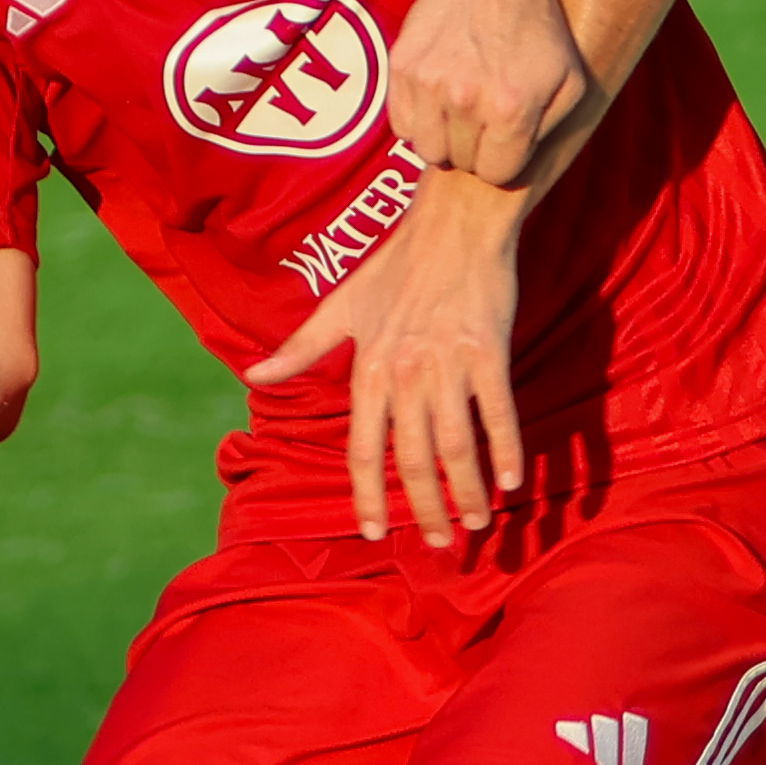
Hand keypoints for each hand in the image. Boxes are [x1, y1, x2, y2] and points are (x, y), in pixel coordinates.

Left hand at [242, 176, 527, 545]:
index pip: (362, 448)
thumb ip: (300, 348)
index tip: (370, 531)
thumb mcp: (341, 305)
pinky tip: (512, 482)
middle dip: (424, 509)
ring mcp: (448, 364)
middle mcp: (404, 372)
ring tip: (475, 523)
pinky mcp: (488, 351)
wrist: (454, 220)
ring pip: (456, 445)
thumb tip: (253, 374)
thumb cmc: (397, 263)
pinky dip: (507, 450)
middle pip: (412, 459)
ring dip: (466, 492)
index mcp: (368, 368)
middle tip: (437, 544)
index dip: (366, 495)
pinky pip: (498, 412)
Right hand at [387, 0, 593, 185]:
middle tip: (486, 119)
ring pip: (426, 149)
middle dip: (475, 149)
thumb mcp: (570, 82)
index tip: (508, 139)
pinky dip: (419, 119)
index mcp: (511, 108)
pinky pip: (401, 124)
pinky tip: (440, 96)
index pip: (496, 175)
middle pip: (460, 164)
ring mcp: (427, 82)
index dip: (505, 161)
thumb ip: (550, 133)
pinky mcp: (402, 66)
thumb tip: (520, 166)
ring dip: (444, 139)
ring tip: (462, 111)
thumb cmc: (541, 26)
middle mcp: (465, 99)